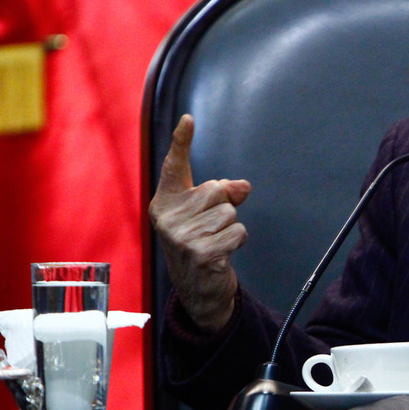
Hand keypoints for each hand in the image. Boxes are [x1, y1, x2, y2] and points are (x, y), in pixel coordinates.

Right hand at [149, 114, 250, 331]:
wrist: (198, 290)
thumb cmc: (201, 244)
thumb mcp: (206, 215)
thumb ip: (223, 194)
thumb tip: (243, 186)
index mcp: (165, 203)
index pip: (174, 167)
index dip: (182, 141)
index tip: (189, 119)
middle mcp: (167, 218)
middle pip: (217, 190)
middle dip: (224, 207)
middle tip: (210, 229)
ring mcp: (181, 236)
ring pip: (230, 212)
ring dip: (231, 228)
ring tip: (214, 242)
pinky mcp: (200, 252)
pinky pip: (238, 231)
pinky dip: (237, 241)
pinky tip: (221, 254)